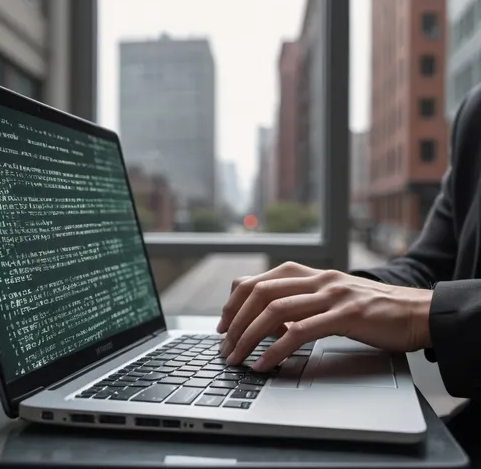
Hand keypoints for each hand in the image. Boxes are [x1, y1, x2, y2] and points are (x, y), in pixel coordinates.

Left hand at [217, 262, 431, 371]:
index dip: (234, 301)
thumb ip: (299, 303)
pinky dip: (276, 349)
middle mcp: (316, 279)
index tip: (223, 323)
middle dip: (235, 320)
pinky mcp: (346, 315)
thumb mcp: (328, 298)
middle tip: (224, 345)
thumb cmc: (370, 309)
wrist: (415, 311)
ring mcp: (331, 294)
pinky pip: (300, 332)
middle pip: (260, 292)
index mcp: (309, 273)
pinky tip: (264, 364)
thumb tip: (264, 323)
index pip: (257, 280)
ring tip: (236, 357)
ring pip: (275, 311)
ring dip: (248, 336)